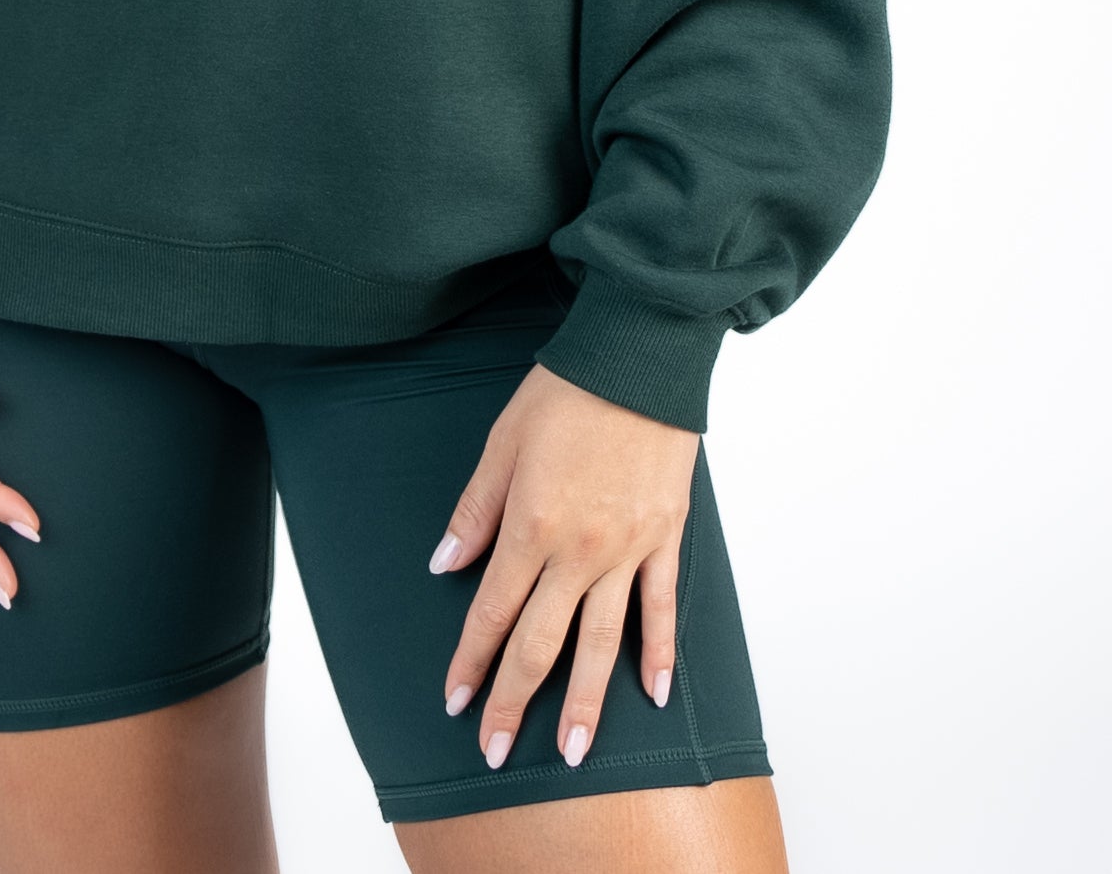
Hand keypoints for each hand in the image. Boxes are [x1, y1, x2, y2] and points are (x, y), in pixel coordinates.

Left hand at [430, 362, 697, 770]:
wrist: (639, 357)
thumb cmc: (566, 391)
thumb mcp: (503, 441)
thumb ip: (476, 509)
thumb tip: (445, 565)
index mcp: (532, 524)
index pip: (494, 611)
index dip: (471, 660)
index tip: (454, 702)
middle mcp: (580, 549)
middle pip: (542, 642)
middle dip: (514, 701)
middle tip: (495, 753)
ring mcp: (629, 549)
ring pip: (602, 643)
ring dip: (583, 702)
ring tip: (571, 753)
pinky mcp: (666, 538)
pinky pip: (662, 608)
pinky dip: (659, 655)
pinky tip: (651, 695)